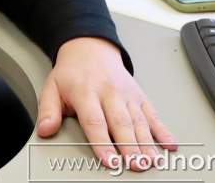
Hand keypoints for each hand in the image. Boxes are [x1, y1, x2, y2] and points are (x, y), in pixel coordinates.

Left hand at [36, 36, 177, 172]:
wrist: (90, 48)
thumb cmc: (72, 73)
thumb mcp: (52, 87)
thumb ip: (48, 110)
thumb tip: (45, 129)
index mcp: (86, 92)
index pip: (94, 121)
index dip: (102, 142)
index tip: (109, 160)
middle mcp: (109, 92)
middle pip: (121, 123)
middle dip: (129, 146)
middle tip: (135, 165)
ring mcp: (127, 95)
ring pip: (139, 121)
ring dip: (147, 143)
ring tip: (151, 161)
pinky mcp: (140, 96)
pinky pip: (153, 114)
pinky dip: (163, 130)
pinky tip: (170, 143)